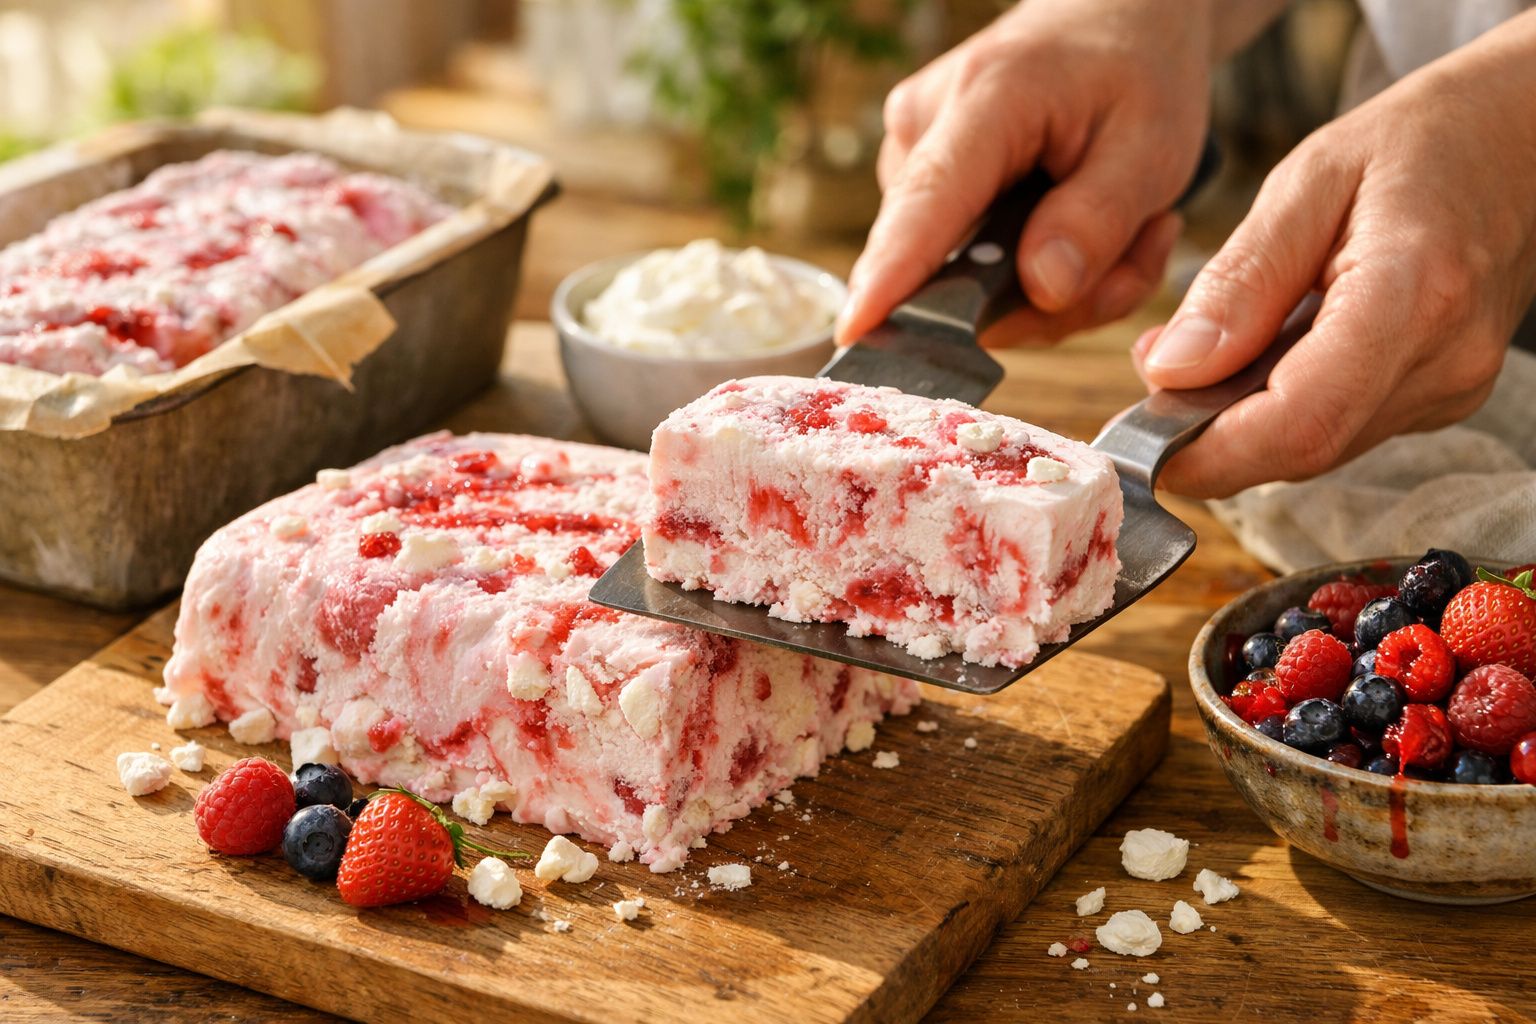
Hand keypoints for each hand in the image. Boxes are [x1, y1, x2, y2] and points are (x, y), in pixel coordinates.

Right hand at [838, 0, 1229, 345]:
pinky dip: (1028, 273)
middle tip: (1130, 260)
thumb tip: (1043, 289)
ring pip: (958, 277)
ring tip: (1115, 235)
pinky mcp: (918, 177)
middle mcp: (926, 123)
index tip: (855, 329)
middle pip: (944, 264)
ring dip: (1046, 289)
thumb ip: (1098, 219)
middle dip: (1040, 299)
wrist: (1114, 22)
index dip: (892, 274)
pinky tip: (1074, 230)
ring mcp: (913, 150)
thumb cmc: (1135, 73)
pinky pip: (961, 264)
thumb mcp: (1153, 145)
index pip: (928, 200)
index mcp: (988, 98)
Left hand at [1139, 10, 1535, 498]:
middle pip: (1303, 447)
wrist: (1521, 139)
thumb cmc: (1419, 144)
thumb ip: (1240, 279)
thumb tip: (1169, 369)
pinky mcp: (1442, 396)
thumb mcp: (1309, 180)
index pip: (1301, 420)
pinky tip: (1261, 356)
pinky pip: (1342, 426)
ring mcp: (1451, 387)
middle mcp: (1444, 360)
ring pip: (1318, 447)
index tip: (1144, 446)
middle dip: (1211, 439)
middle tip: (1155, 386)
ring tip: (1202, 358)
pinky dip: (1282, 406)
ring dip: (1243, 423)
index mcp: (1412, 294)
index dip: (1212, 454)